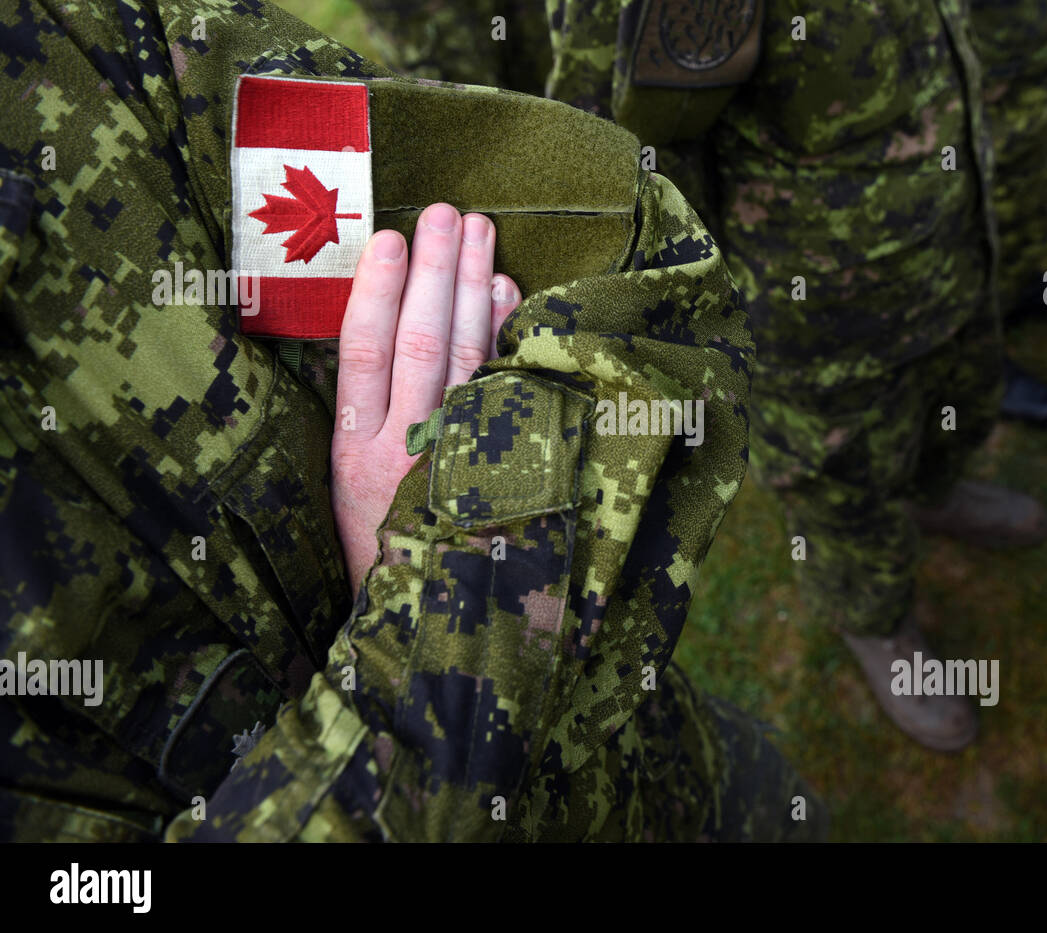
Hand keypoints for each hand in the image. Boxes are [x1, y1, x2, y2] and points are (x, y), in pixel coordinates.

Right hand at [331, 204, 521, 597]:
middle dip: (436, 272)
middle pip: (421, 342)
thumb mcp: (342, 486)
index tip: (390, 238)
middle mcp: (406, 450)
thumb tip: (382, 324)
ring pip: (467, 359)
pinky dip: (508, 338)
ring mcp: (458, 458)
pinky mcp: (499, 467)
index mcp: (354, 453)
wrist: (424, 616)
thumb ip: (358, 417)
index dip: (376, 291)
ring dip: (475, 289)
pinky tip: (510, 293)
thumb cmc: (377, 543)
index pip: (363, 353)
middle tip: (447, 212)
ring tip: (480, 232)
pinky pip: (507, 389)